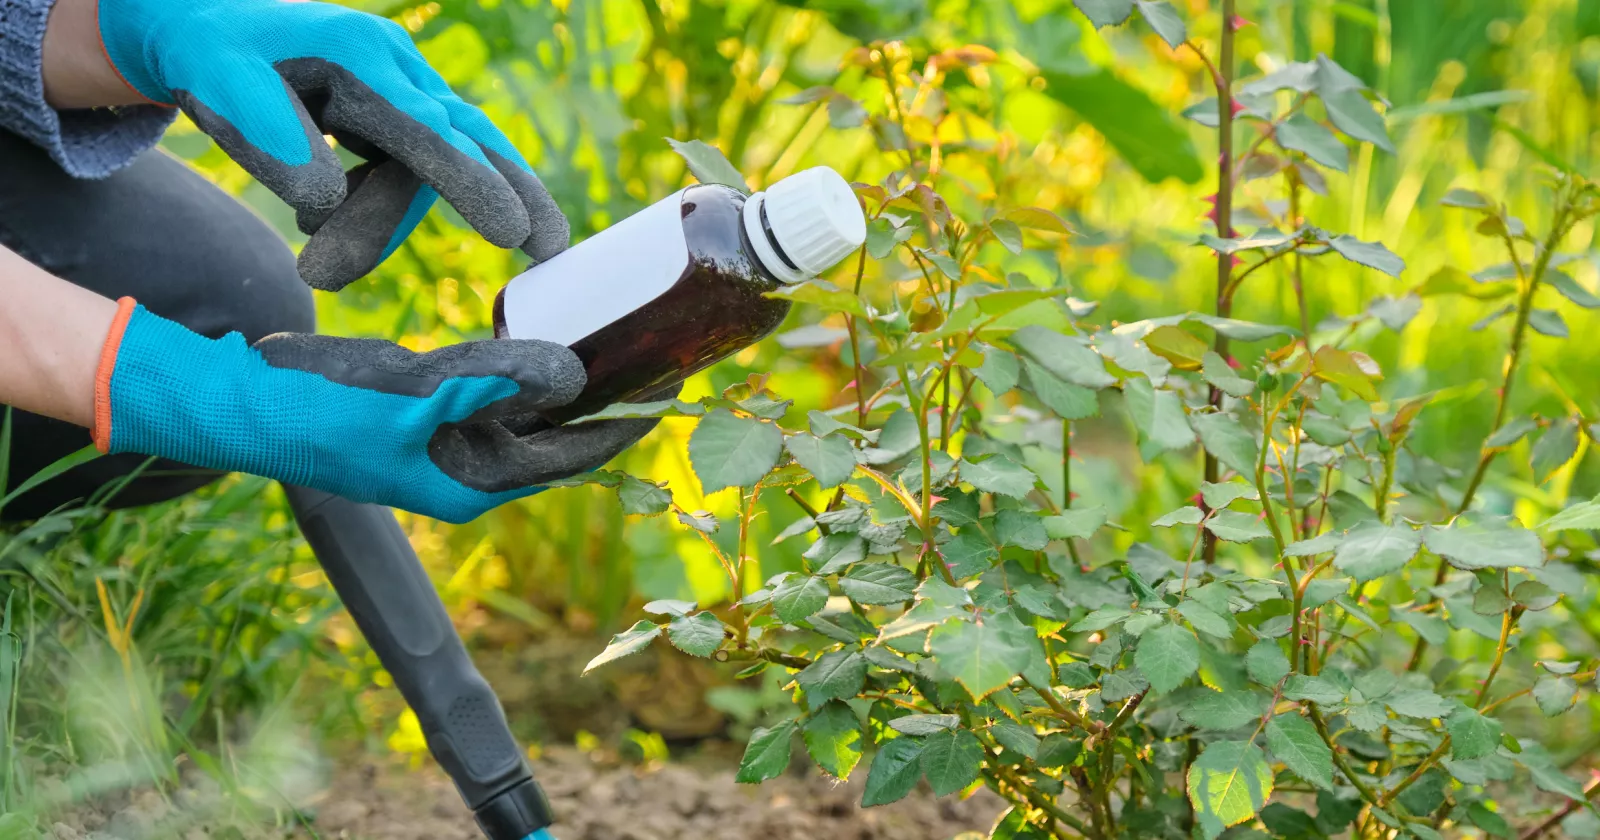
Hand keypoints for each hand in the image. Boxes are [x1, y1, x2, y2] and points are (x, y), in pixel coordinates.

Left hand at [90, 0, 567, 290]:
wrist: (205, 23)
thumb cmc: (210, 57)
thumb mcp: (219, 88)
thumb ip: (271, 141)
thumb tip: (324, 201)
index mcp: (359, 55)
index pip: (429, 127)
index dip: (471, 180)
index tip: (511, 231)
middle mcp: (395, 65)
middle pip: (465, 138)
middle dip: (507, 192)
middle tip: (548, 249)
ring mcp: (402, 86)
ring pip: (430, 166)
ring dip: (382, 225)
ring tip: (315, 269)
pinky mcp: (398, 111)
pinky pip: (414, 166)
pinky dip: (382, 209)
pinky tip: (322, 226)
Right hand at [94, 299, 656, 522]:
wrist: (248, 400)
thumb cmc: (321, 414)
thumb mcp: (414, 398)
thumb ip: (493, 385)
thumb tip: (573, 377)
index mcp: (475, 483)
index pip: (572, 457)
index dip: (624, 424)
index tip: (673, 390)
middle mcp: (473, 465)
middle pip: (562, 433)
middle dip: (609, 397)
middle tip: (664, 352)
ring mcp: (452, 434)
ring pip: (533, 405)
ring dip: (574, 376)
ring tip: (625, 337)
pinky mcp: (433, 401)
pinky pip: (497, 381)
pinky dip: (527, 359)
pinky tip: (560, 330)